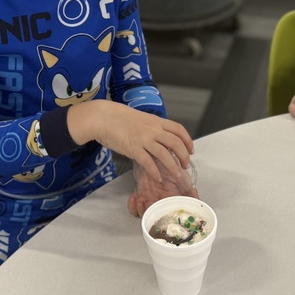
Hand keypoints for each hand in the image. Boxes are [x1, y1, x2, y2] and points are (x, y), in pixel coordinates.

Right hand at [68, 100, 193, 181]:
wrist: (103, 117)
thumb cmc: (119, 118)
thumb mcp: (141, 119)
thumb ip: (152, 128)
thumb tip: (160, 138)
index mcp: (156, 121)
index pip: (178, 130)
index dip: (188, 140)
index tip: (191, 150)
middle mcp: (153, 130)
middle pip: (176, 143)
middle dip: (184, 156)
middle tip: (185, 165)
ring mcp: (144, 139)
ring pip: (165, 154)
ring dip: (173, 167)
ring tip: (176, 175)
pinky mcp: (133, 149)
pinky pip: (148, 162)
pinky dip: (155, 171)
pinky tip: (157, 178)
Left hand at [127, 160, 198, 216]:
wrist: (157, 156)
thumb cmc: (172, 167)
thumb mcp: (185, 180)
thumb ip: (191, 192)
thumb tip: (199, 202)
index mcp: (171, 203)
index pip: (168, 217)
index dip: (164, 218)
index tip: (162, 213)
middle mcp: (161, 204)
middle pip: (155, 218)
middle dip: (151, 214)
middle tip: (150, 205)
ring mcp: (150, 201)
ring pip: (144, 214)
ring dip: (141, 210)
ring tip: (142, 200)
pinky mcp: (140, 196)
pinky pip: (133, 208)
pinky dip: (132, 206)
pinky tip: (135, 198)